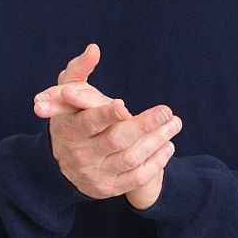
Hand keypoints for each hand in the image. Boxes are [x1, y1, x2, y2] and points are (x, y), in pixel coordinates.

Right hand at [34, 45, 180, 207]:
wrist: (62, 163)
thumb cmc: (72, 117)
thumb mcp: (66, 93)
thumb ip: (78, 70)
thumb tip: (94, 49)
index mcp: (69, 130)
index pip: (88, 123)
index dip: (106, 114)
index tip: (124, 105)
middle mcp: (81, 155)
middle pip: (115, 140)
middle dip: (144, 125)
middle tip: (167, 111)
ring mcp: (96, 173)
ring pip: (130, 159)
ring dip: (156, 141)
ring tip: (175, 123)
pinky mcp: (110, 188)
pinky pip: (137, 177)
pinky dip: (157, 162)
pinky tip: (169, 145)